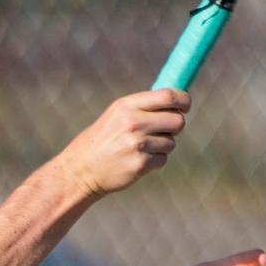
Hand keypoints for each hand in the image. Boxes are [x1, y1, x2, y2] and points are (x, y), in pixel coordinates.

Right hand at [52, 89, 189, 198]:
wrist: (81, 170)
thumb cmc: (102, 140)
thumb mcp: (117, 115)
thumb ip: (144, 107)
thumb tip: (177, 100)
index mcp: (127, 106)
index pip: (168, 95)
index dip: (183, 100)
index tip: (185, 105)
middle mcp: (133, 123)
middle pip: (177, 120)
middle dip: (175, 126)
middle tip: (163, 130)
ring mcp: (137, 144)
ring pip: (171, 142)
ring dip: (162, 146)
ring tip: (140, 149)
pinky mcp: (140, 164)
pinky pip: (163, 159)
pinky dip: (154, 161)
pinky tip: (136, 160)